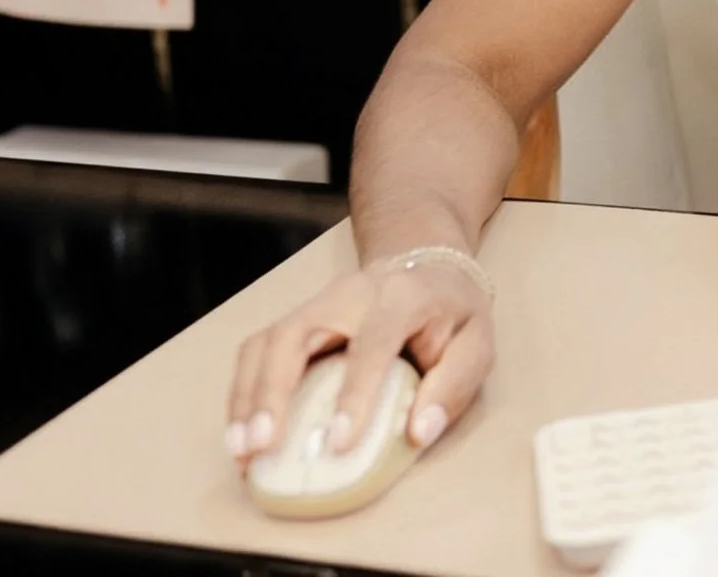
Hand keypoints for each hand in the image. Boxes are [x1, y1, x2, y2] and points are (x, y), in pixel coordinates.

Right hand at [225, 254, 493, 465]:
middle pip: (294, 335)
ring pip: (264, 344)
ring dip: (246, 399)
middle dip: (273, 394)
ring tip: (240, 450)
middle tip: (262, 447)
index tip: (339, 442)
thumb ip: (454, 387)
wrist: (427, 267)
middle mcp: (349, 293)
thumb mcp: (476, 344)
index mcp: (402, 297)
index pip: (372, 343)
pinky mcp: (294, 319)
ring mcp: (315, 303)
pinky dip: (243, 394)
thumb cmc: (452, 314)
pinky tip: (241, 433)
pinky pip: (256, 353)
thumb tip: (418, 434)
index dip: (355, 393)